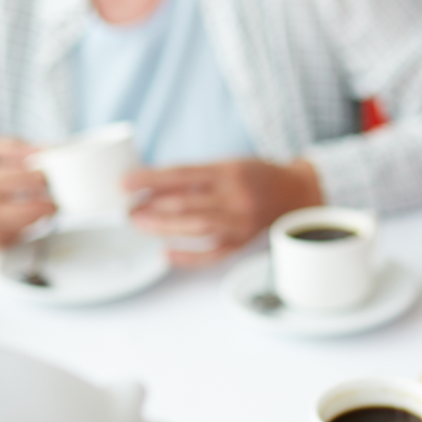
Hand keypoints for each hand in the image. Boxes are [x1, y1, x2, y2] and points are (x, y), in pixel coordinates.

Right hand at [0, 131, 54, 247]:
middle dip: (52, 195)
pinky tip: (16, 212)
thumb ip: (13, 146)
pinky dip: (26, 224)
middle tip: (55, 186)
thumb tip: (48, 150)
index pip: (30, 178)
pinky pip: (21, 236)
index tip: (56, 169)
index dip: (49, 173)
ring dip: (44, 211)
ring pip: (34, 225)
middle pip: (37, 207)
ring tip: (39, 198)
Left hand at [125, 158, 322, 265]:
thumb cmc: (256, 176)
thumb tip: (152, 186)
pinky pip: (212, 254)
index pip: (182, 175)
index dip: (150, 179)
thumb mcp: (228, 165)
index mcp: (229, 172)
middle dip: (151, 207)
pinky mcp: (242, 242)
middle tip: (128, 209)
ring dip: (163, 228)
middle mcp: (235, 197)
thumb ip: (195, 176)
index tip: (125, 183)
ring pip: (196, 228)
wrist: (296, 193)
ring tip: (139, 225)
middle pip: (186, 204)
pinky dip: (187, 257)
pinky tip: (165, 254)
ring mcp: (239, 222)